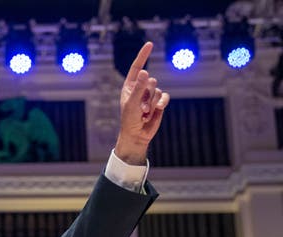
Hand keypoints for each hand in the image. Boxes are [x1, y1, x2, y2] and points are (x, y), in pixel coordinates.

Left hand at [116, 42, 169, 164]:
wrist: (137, 135)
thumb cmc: (129, 119)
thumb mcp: (132, 103)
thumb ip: (139, 88)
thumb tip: (145, 71)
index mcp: (130, 86)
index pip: (136, 67)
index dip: (143, 55)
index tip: (150, 44)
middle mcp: (140, 88)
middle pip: (150, 80)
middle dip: (147, 95)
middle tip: (139, 108)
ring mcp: (150, 95)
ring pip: (158, 89)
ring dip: (152, 102)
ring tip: (144, 113)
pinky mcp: (159, 102)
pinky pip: (165, 96)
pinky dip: (162, 103)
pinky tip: (157, 110)